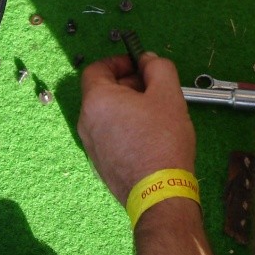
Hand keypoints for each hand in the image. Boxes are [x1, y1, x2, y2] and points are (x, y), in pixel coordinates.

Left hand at [77, 51, 195, 205]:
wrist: (160, 194)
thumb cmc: (162, 140)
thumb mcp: (168, 94)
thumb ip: (158, 67)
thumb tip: (147, 60)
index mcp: (96, 101)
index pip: (96, 69)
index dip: (118, 62)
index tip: (139, 65)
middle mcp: (86, 122)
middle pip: (101, 92)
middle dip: (127, 84)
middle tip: (153, 88)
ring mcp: (91, 146)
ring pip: (106, 115)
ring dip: (127, 106)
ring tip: (155, 113)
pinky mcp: (101, 164)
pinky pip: (109, 135)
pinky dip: (124, 127)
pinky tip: (149, 136)